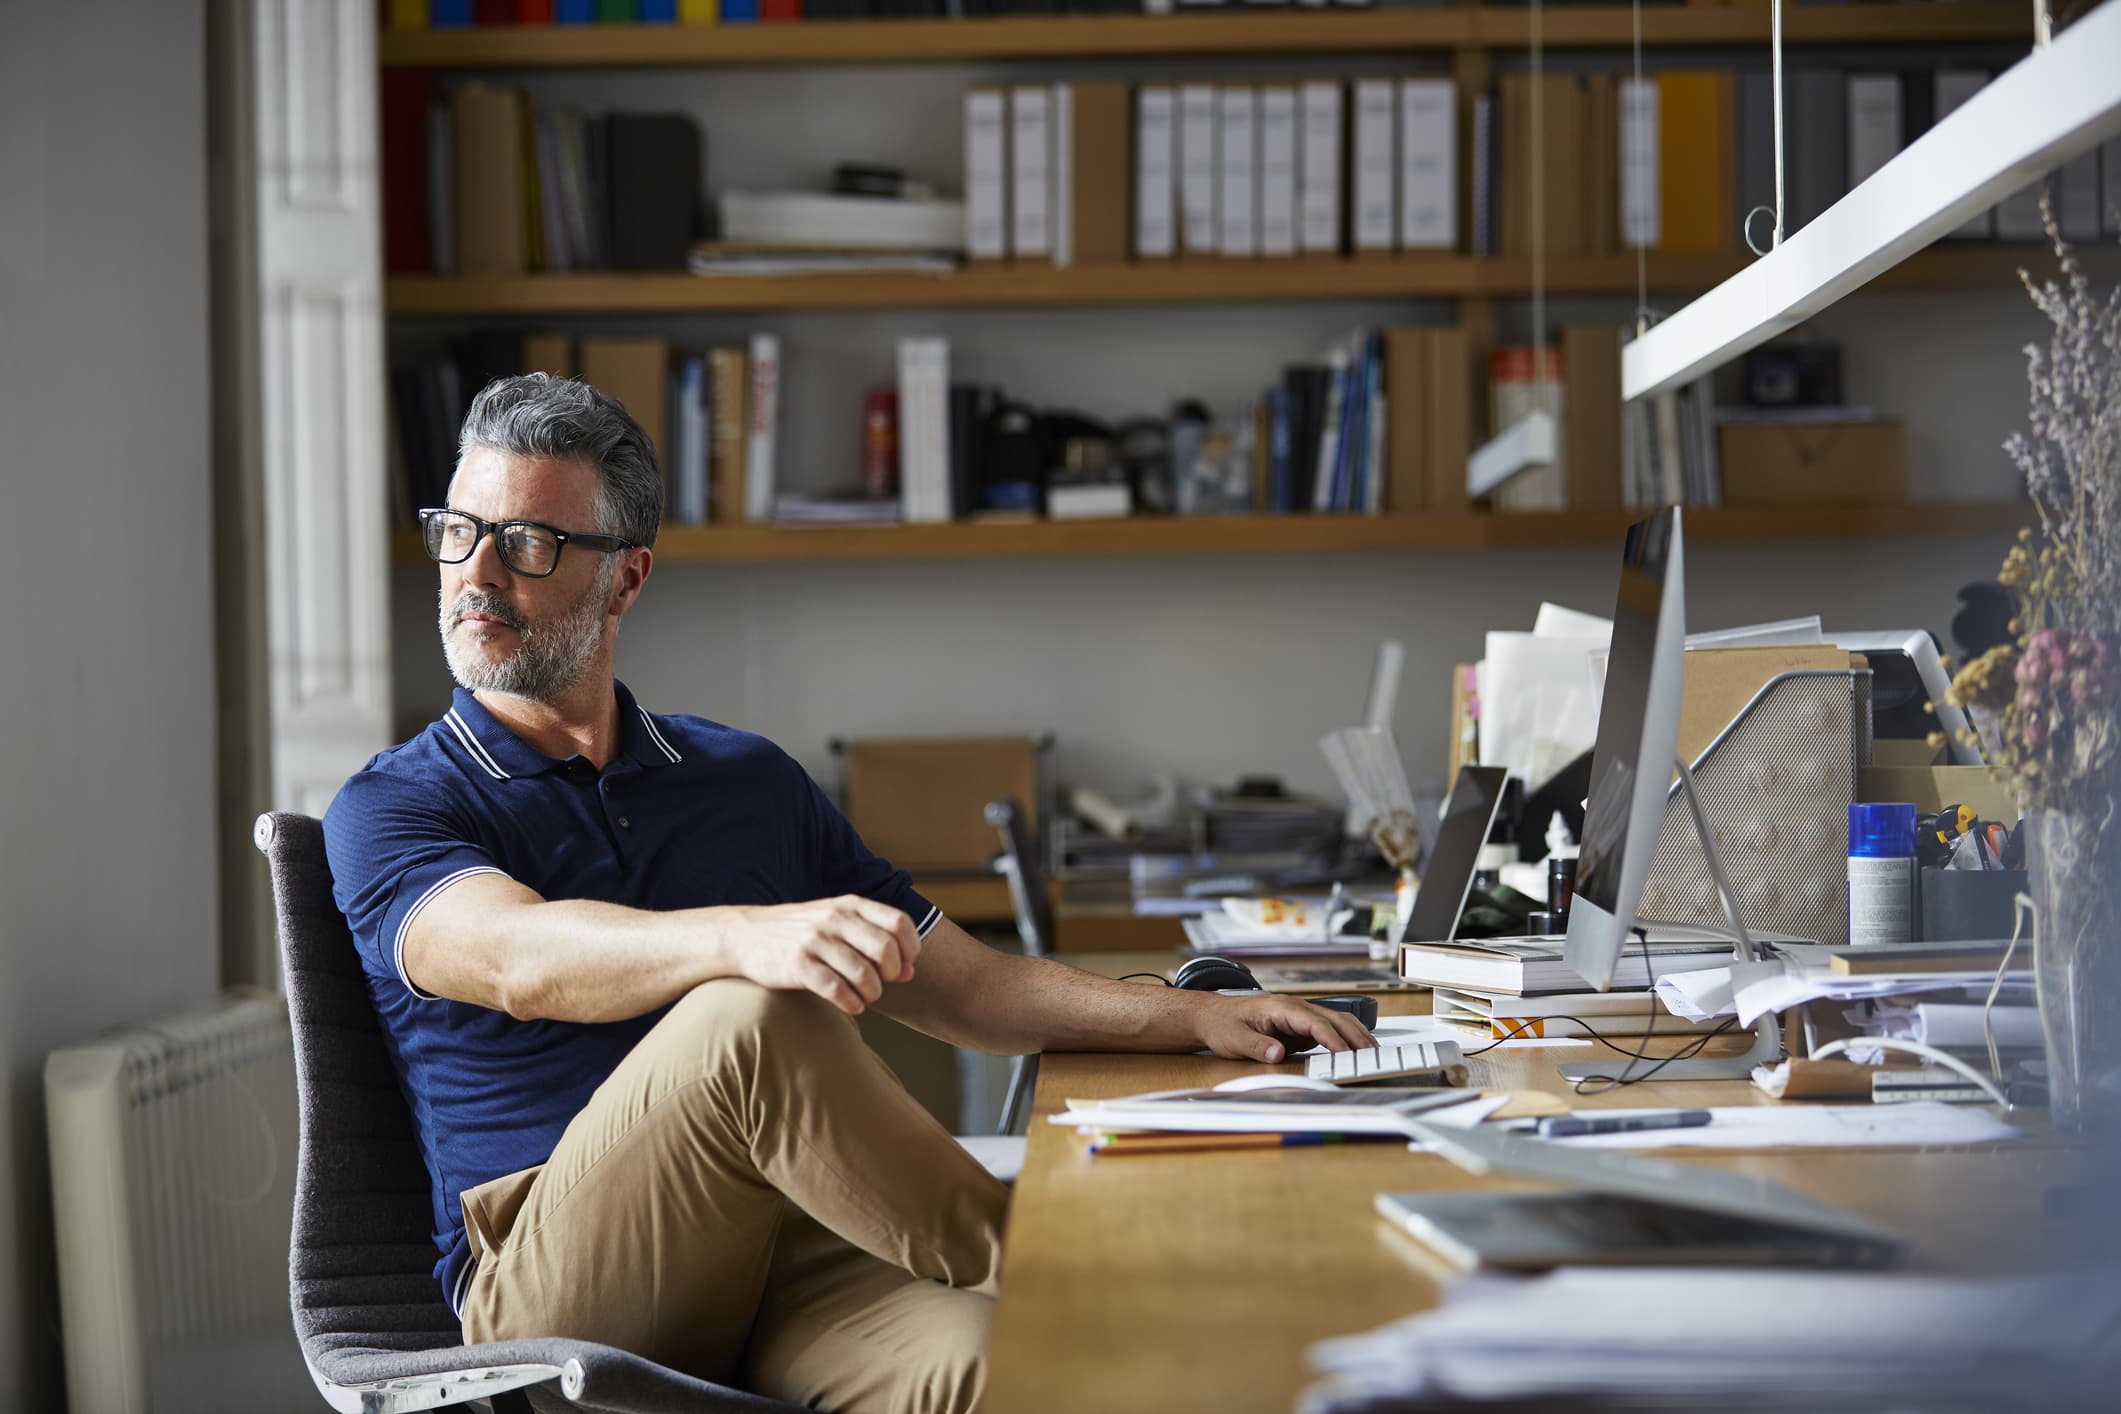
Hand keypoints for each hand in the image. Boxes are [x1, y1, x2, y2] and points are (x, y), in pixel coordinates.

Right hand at [719, 895, 919, 1014]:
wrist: (745, 936)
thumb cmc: (801, 933)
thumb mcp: (838, 924)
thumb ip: (874, 941)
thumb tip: (910, 972)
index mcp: (850, 905)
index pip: (899, 922)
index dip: (910, 949)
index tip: (904, 965)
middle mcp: (834, 919)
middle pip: (885, 950)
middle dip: (891, 974)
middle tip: (882, 983)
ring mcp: (814, 941)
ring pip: (863, 974)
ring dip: (872, 993)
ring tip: (865, 997)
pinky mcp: (797, 965)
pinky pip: (837, 990)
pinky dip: (852, 1004)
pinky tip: (852, 1006)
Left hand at [1194, 992, 1373, 1063]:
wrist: (1211, 1015)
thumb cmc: (1222, 1023)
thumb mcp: (1235, 1038)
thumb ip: (1258, 1045)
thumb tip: (1278, 1054)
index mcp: (1282, 1007)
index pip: (1315, 1022)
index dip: (1333, 1040)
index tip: (1347, 1055)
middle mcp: (1295, 1008)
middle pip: (1333, 1019)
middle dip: (1355, 1036)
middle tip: (1373, 1056)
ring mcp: (1299, 1015)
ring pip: (1335, 1021)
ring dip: (1355, 1035)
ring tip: (1373, 1052)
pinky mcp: (1299, 1026)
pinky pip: (1328, 1029)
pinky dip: (1345, 1038)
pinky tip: (1355, 1049)